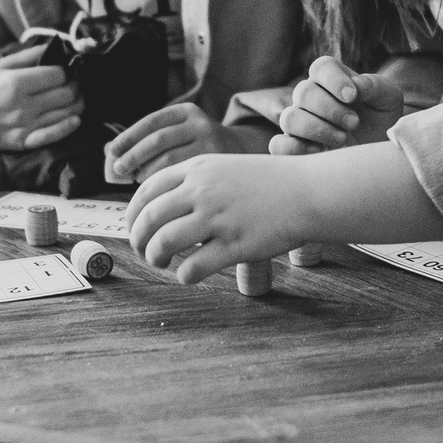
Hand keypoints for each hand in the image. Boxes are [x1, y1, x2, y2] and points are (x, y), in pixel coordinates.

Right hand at [0, 44, 83, 150]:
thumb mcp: (0, 66)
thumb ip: (28, 56)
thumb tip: (55, 46)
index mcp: (15, 83)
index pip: (58, 75)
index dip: (65, 70)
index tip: (63, 70)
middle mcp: (21, 105)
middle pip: (65, 93)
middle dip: (74, 85)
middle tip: (73, 82)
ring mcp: (24, 125)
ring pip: (66, 113)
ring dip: (76, 103)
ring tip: (76, 97)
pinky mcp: (24, 141)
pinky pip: (53, 136)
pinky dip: (68, 127)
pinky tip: (75, 119)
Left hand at [105, 101, 264, 183]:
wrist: (249, 159)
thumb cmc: (203, 152)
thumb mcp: (182, 136)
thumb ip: (151, 142)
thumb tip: (109, 151)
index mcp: (188, 113)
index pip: (151, 122)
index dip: (128, 137)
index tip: (112, 152)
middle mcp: (201, 125)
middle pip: (157, 140)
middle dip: (133, 156)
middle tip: (118, 171)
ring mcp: (212, 145)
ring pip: (168, 160)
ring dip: (146, 174)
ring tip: (138, 184)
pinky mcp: (218, 167)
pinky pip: (181, 178)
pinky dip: (163, 187)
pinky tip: (158, 195)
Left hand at [128, 154, 312, 281]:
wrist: (309, 191)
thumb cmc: (270, 182)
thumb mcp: (226, 167)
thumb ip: (196, 181)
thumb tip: (162, 205)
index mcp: (198, 168)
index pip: (146, 190)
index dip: (132, 214)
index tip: (134, 228)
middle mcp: (203, 191)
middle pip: (149, 218)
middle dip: (137, 239)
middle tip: (142, 251)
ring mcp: (218, 218)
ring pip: (163, 242)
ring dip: (154, 257)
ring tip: (161, 262)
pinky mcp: (235, 245)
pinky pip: (193, 267)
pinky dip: (183, 275)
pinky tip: (187, 274)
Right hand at [268, 56, 404, 155]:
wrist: (380, 151)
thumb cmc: (382, 119)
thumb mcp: (388, 98)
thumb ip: (375, 86)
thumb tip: (356, 85)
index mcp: (332, 78)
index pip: (321, 67)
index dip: (333, 80)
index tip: (352, 96)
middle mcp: (311, 97)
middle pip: (303, 92)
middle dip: (330, 109)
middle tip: (354, 122)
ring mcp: (300, 122)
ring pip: (289, 118)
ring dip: (316, 128)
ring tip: (343, 139)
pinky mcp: (296, 146)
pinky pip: (278, 145)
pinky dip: (294, 148)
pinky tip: (319, 151)